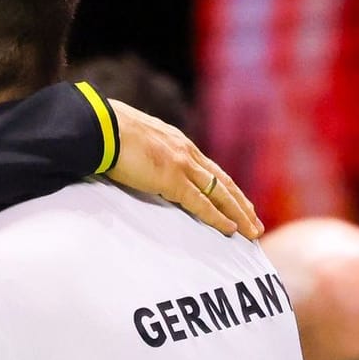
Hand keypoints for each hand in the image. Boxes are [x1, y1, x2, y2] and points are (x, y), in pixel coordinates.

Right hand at [105, 100, 262, 239]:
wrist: (103, 127)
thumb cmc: (110, 132)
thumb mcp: (137, 140)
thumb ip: (148, 152)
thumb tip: (142, 161)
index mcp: (179, 143)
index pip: (210, 170)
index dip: (227, 188)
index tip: (239, 202)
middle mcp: (187, 153)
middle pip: (223, 182)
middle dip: (242, 204)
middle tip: (255, 223)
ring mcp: (183, 166)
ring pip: (221, 194)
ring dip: (239, 214)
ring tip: (252, 232)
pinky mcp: (173, 180)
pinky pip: (201, 203)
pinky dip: (218, 217)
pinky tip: (230, 229)